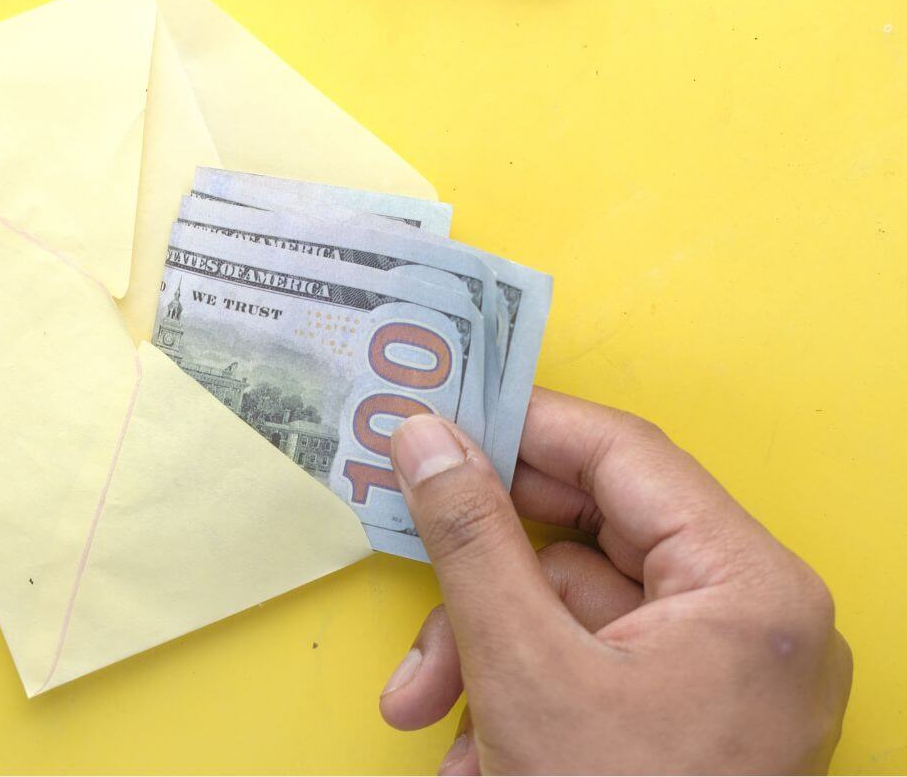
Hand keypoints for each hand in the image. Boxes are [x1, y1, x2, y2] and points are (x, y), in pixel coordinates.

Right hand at [381, 390, 851, 773]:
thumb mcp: (524, 669)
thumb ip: (471, 539)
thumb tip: (427, 441)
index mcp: (748, 586)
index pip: (626, 455)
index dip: (526, 427)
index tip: (447, 415)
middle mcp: (746, 616)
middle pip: (588, 538)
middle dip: (483, 574)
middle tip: (410, 554)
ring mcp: (717, 667)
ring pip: (569, 607)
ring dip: (481, 649)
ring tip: (420, 706)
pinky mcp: (682, 708)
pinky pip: (583, 661)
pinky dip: (515, 688)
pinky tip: (467, 747)